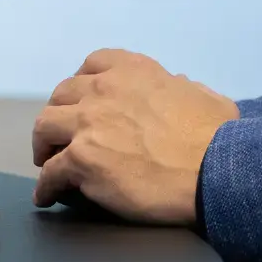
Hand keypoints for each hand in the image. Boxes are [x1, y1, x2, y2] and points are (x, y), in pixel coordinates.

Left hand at [30, 48, 239, 223]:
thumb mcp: (207, 97)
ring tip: (48, 162)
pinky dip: (46, 186)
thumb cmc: (217, 137)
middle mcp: (104, 90)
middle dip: (60, 114)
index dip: (83, 84)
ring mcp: (89, 123)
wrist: (213, 170)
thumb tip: (181, 85)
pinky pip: (50, 173)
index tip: (83, 100)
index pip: (93, 65)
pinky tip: (48, 196)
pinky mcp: (81, 160)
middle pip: (61, 95)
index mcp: (135, 71)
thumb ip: (187, 88)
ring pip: (44, 127)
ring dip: (45, 145)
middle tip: (63, 134)